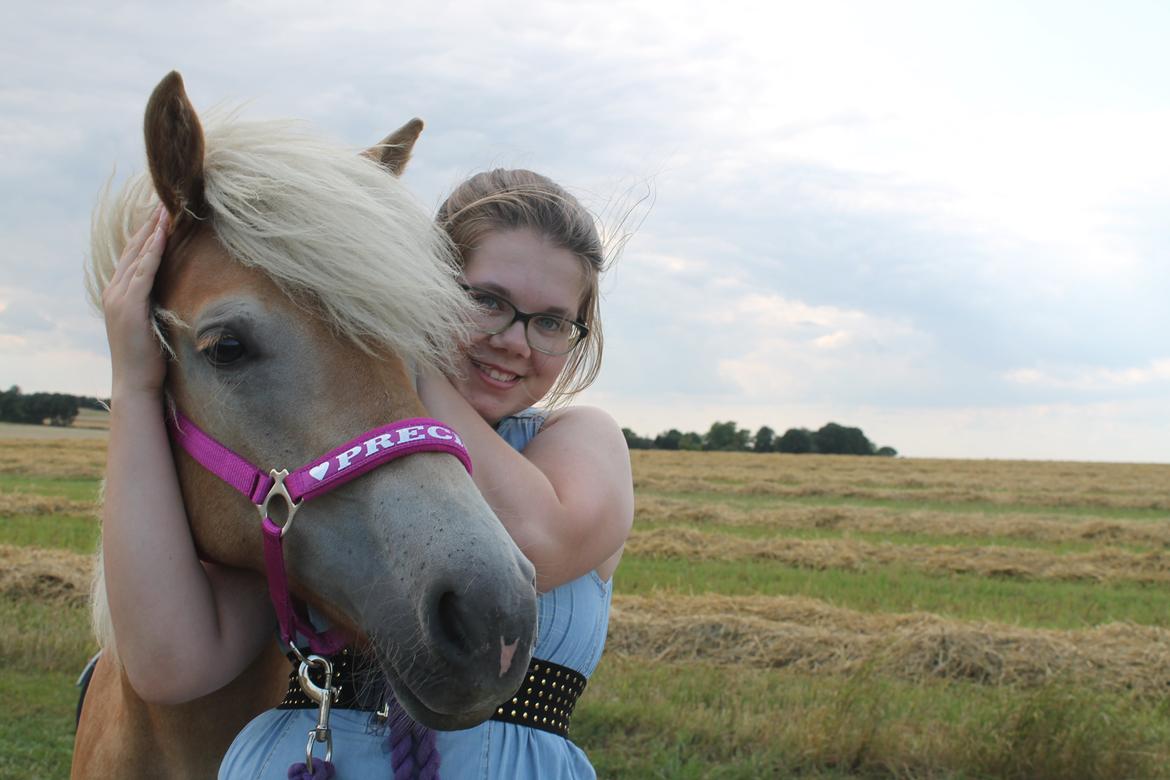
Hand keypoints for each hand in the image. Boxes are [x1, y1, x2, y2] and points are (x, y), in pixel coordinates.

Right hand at [102, 206, 169, 397]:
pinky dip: (152, 251)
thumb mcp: (152, 324)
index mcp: (119, 295)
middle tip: (163, 201)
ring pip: (137, 256)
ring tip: (164, 209)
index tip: (159, 214)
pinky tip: (162, 234)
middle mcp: (114, 292)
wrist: (136, 383)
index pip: (133, 257)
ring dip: (151, 231)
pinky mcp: (129, 306)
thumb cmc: (149, 358)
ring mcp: (119, 298)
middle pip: (132, 250)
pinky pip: (143, 271)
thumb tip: (177, 294)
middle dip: (148, 225)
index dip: (145, 234)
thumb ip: (157, 305)